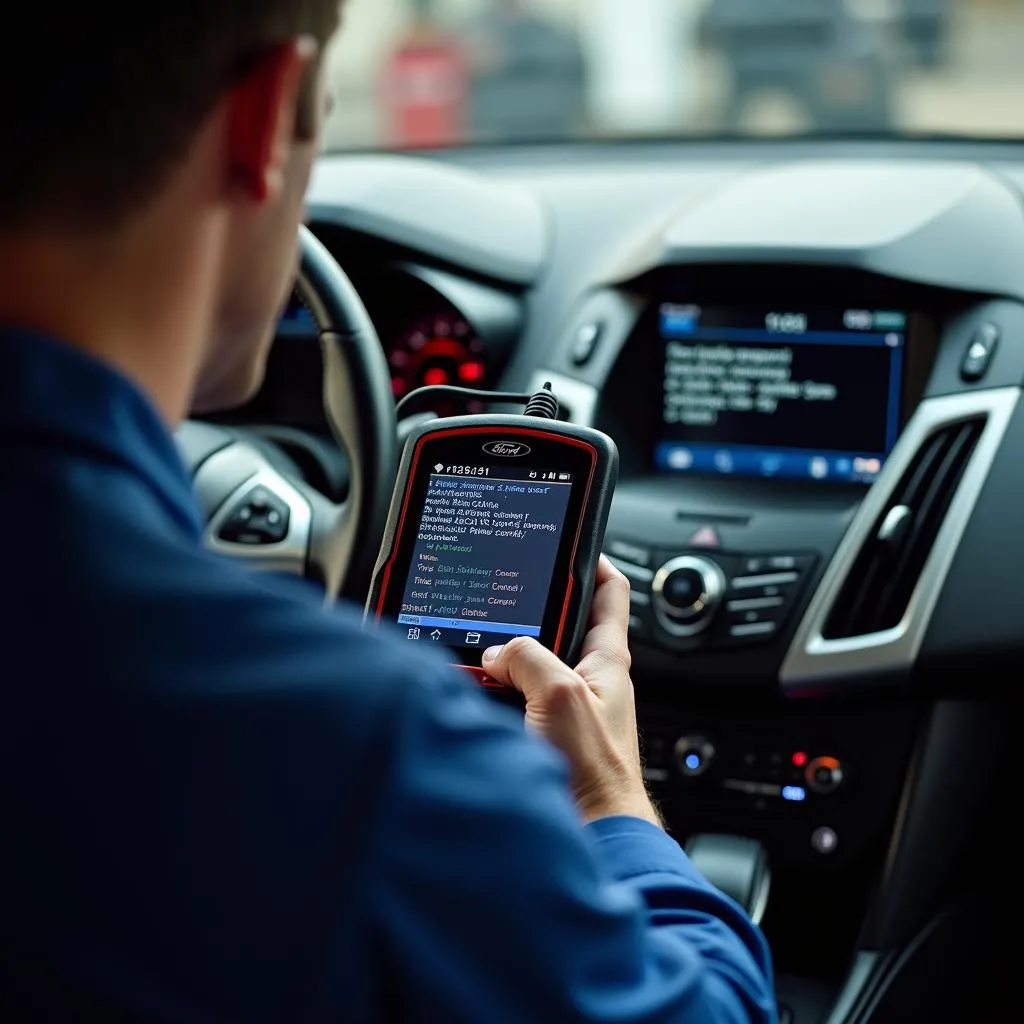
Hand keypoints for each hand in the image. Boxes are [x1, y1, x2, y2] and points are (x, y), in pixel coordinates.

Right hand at [482, 557, 660, 827]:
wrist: (592, 839)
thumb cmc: (596, 777)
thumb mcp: (561, 696)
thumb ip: (529, 658)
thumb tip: (498, 651)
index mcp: (606, 660)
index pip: (608, 592)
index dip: (592, 560)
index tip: (570, 539)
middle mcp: (584, 679)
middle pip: (555, 625)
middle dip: (525, 611)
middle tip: (497, 596)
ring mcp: (560, 708)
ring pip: (524, 663)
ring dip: (499, 656)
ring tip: (470, 647)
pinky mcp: (538, 734)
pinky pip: (507, 699)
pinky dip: (486, 692)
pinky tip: (465, 693)